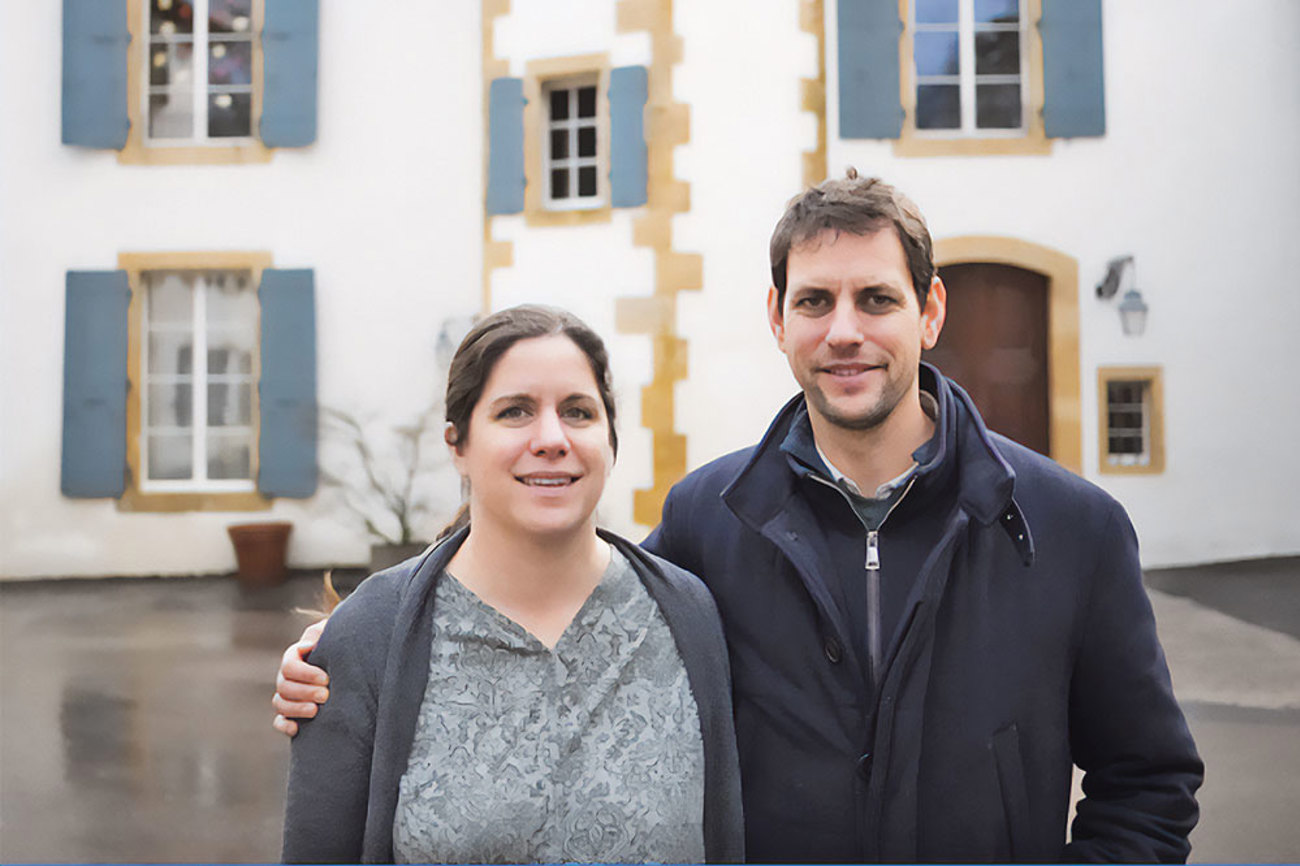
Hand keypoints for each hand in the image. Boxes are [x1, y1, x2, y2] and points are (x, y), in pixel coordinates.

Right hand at [272, 619, 329, 736]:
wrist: (349, 658)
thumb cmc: (340, 642)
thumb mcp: (331, 631)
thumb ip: (320, 633)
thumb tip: (307, 645)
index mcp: (295, 656)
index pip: (289, 665)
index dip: (305, 673)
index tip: (326, 678)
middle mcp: (288, 676)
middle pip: (284, 686)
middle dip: (304, 692)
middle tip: (326, 695)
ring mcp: (288, 695)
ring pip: (280, 704)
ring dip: (296, 709)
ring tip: (316, 711)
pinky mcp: (292, 712)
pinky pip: (279, 721)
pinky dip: (284, 725)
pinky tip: (297, 728)